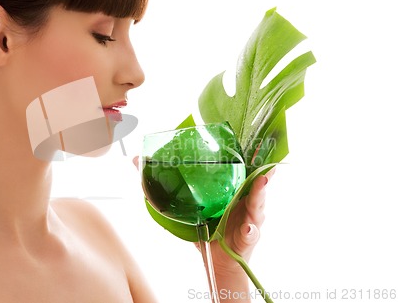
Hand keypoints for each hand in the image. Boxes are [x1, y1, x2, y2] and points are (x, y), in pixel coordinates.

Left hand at [133, 156, 272, 272]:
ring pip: (258, 203)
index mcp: (231, 190)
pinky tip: (248, 229)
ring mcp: (249, 219)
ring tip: (261, 182)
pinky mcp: (247, 238)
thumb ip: (162, 183)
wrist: (217, 261)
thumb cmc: (205, 230)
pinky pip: (251, 233)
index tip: (252, 139)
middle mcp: (243, 201)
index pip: (241, 167)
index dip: (248, 153)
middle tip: (263, 155)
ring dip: (260, 193)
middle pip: (256, 181)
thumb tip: (137, 159)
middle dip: (261, 167)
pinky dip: (250, 231)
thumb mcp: (184, 205)